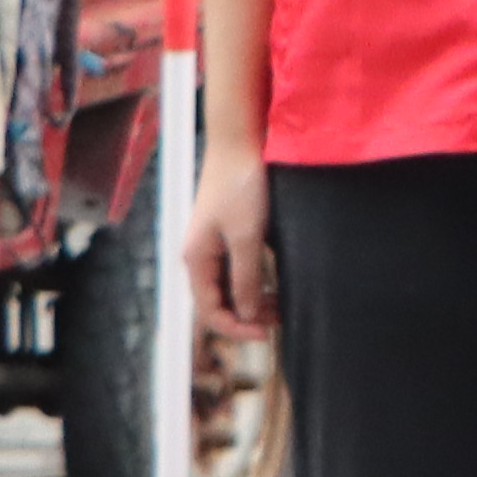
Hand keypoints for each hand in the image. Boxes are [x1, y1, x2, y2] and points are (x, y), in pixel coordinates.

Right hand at [185, 143, 277, 335]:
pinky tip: (276, 282)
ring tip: (281, 305)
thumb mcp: (246, 235)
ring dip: (253, 298)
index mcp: (195, 259)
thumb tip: (246, 313)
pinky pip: (237, 267)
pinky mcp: (227, 232)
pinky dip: (255, 279)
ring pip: (229, 284)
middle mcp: (199, 255)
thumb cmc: (241, 184)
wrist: (240, 142)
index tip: (265, 334)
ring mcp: (212, 243)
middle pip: (218, 300)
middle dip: (247, 314)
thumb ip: (245, 277)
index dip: (235, 328)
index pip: (208, 310)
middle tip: (281, 319)